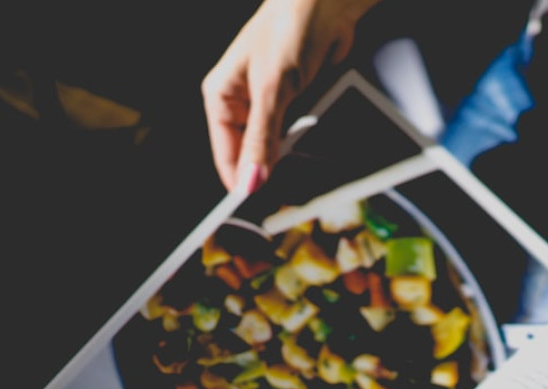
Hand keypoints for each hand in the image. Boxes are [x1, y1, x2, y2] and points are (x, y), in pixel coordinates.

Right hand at [201, 0, 382, 190]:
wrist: (325, 6)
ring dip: (290, 159)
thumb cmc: (289, 31)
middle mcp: (242, 102)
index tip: (255, 209)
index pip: (224, 154)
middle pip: (251, 154)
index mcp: (221, 97)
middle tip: (287, 195)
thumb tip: (251, 180)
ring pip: (276, 147)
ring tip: (303, 173)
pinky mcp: (295, 102)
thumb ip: (263, 138)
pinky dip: (306, 144)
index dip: (240, 182)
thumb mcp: (273, 90)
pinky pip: (297, 135)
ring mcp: (269, 104)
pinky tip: (314, 152)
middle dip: (269, 173)